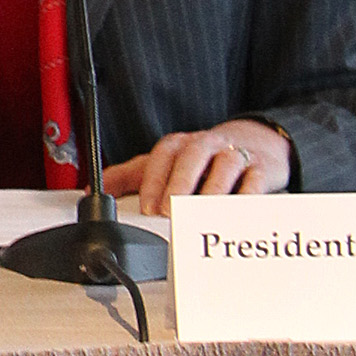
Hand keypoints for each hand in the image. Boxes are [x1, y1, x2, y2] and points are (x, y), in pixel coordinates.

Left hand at [103, 121, 290, 215]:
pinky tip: (237, 213)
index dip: (154, 181)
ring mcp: (236, 154)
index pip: (163, 156)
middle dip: (180, 183)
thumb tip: (93, 189)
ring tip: (201, 214)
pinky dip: (247, 196)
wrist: (257, 141)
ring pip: (225, 165)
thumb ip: (130, 176)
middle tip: (171, 211)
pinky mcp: (262, 169)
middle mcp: (207, 145)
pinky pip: (256, 180)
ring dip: (212, 190)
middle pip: (193, 156)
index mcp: (179, 145)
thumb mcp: (166, 163)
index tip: (148, 208)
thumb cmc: (204, 158)